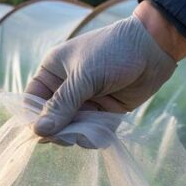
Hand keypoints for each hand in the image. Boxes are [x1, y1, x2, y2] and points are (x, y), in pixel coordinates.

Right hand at [27, 0, 185, 139]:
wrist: (154, 47)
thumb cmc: (113, 51)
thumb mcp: (84, 76)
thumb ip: (61, 105)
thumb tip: (38, 132)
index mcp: (52, 72)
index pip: (32, 101)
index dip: (34, 120)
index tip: (43, 135)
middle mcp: (65, 88)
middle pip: (51, 120)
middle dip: (59, 131)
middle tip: (69, 137)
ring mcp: (84, 101)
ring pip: (71, 129)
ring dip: (78, 136)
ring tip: (89, 134)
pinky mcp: (102, 112)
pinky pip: (91, 132)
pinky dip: (94, 137)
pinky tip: (100, 136)